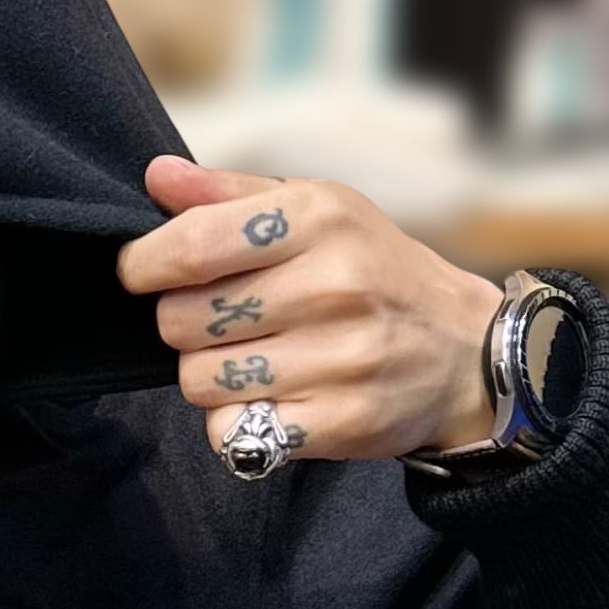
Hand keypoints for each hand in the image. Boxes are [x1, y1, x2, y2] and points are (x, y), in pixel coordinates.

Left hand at [118, 155, 499, 464]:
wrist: (464, 350)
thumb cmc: (372, 271)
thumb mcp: (316, 211)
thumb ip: (228, 195)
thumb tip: (156, 176)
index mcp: (318, 218)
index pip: (189, 246)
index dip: (144, 265)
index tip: (144, 273)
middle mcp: (332, 285)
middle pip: (181, 320)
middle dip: (185, 324)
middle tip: (225, 321)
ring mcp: (340, 358)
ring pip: (198, 380)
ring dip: (209, 374)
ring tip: (253, 358)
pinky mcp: (339, 421)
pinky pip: (230, 432)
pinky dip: (234, 421)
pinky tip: (270, 398)